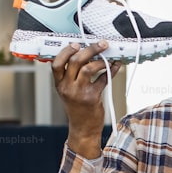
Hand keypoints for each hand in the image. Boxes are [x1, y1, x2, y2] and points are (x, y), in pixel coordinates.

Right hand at [52, 42, 121, 158]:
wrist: (83, 129)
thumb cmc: (78, 109)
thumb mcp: (68, 91)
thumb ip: (72, 76)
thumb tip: (86, 55)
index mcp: (59, 84)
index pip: (56, 63)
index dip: (65, 51)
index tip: (76, 43)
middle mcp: (67, 87)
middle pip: (75, 61)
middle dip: (89, 49)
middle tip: (101, 44)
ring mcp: (79, 92)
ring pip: (88, 68)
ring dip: (101, 59)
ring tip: (108, 56)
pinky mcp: (92, 97)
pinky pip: (103, 79)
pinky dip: (111, 70)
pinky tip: (115, 66)